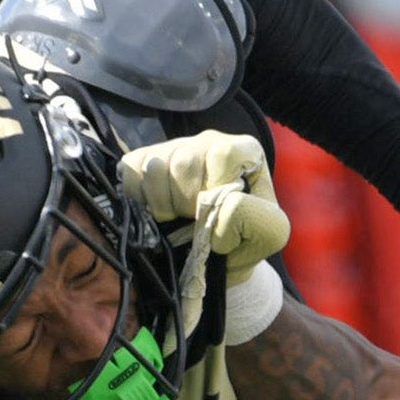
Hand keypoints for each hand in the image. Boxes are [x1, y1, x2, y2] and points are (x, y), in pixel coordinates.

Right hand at [118, 130, 289, 284]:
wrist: (214, 259)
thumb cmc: (244, 240)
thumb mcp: (268, 233)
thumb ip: (255, 216)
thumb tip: (218, 206)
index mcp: (245, 150)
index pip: (222, 153)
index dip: (213, 189)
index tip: (215, 213)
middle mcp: (209, 140)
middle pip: (183, 161)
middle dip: (185, 203)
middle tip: (193, 223)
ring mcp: (174, 146)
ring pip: (155, 166)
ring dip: (161, 204)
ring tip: (175, 219)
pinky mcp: (144, 158)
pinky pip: (130, 170)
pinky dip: (138, 199)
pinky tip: (155, 211)